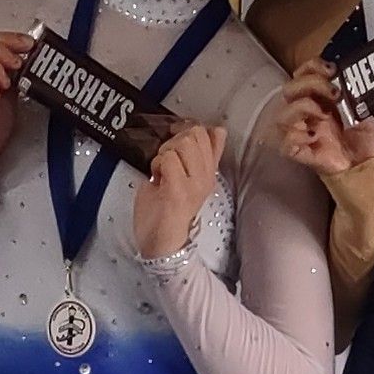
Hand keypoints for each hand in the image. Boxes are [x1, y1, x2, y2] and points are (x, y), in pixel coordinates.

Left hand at [134, 125, 226, 258]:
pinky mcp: (178, 190)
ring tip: (161, 171)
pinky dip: (156, 165)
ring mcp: (194, 184)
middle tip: (165, 161)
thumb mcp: (187, 178)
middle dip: (174, 141)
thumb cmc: (167, 211)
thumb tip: (217, 129)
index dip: (187, 129)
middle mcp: (206, 177)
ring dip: (164, 153)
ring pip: (182, 144)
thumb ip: (200, 155)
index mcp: (209, 172)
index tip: (174, 140)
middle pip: (195, 134)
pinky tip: (156, 180)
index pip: (212, 134)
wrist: (162, 244)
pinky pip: (168, 159)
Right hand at [276, 58, 373, 174]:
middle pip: (289, 89)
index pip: (303, 74)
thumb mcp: (363, 108)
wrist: (369, 166)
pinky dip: (297, 135)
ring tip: (324, 113)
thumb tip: (350, 76)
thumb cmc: (364, 137)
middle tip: (333, 91)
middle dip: (311, 83)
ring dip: (302, 107)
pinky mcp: (301, 153)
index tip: (331, 69)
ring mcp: (301, 133)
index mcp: (319, 98)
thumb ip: (354, 91)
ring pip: (282, 115)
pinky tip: (314, 136)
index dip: (312, 66)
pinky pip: (285, 143)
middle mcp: (306, 113)